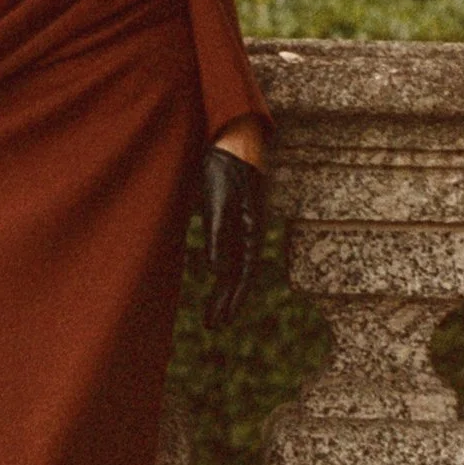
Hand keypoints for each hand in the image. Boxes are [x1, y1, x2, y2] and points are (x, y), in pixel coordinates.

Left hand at [201, 143, 267, 329]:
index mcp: (251, 228)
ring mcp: (241, 223)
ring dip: (224, 290)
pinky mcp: (231, 215)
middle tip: (213, 327)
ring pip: (234, 264)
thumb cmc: (224, 165)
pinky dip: (222, 268)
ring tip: (212, 314)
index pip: (243, 273)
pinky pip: (228, 250)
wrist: (232, 137)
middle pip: (239, 274)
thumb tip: (214, 271)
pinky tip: (215, 278)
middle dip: (227, 302)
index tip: (221, 321)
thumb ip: (216, 234)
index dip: (232, 299)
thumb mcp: (216, 200)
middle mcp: (249, 230)